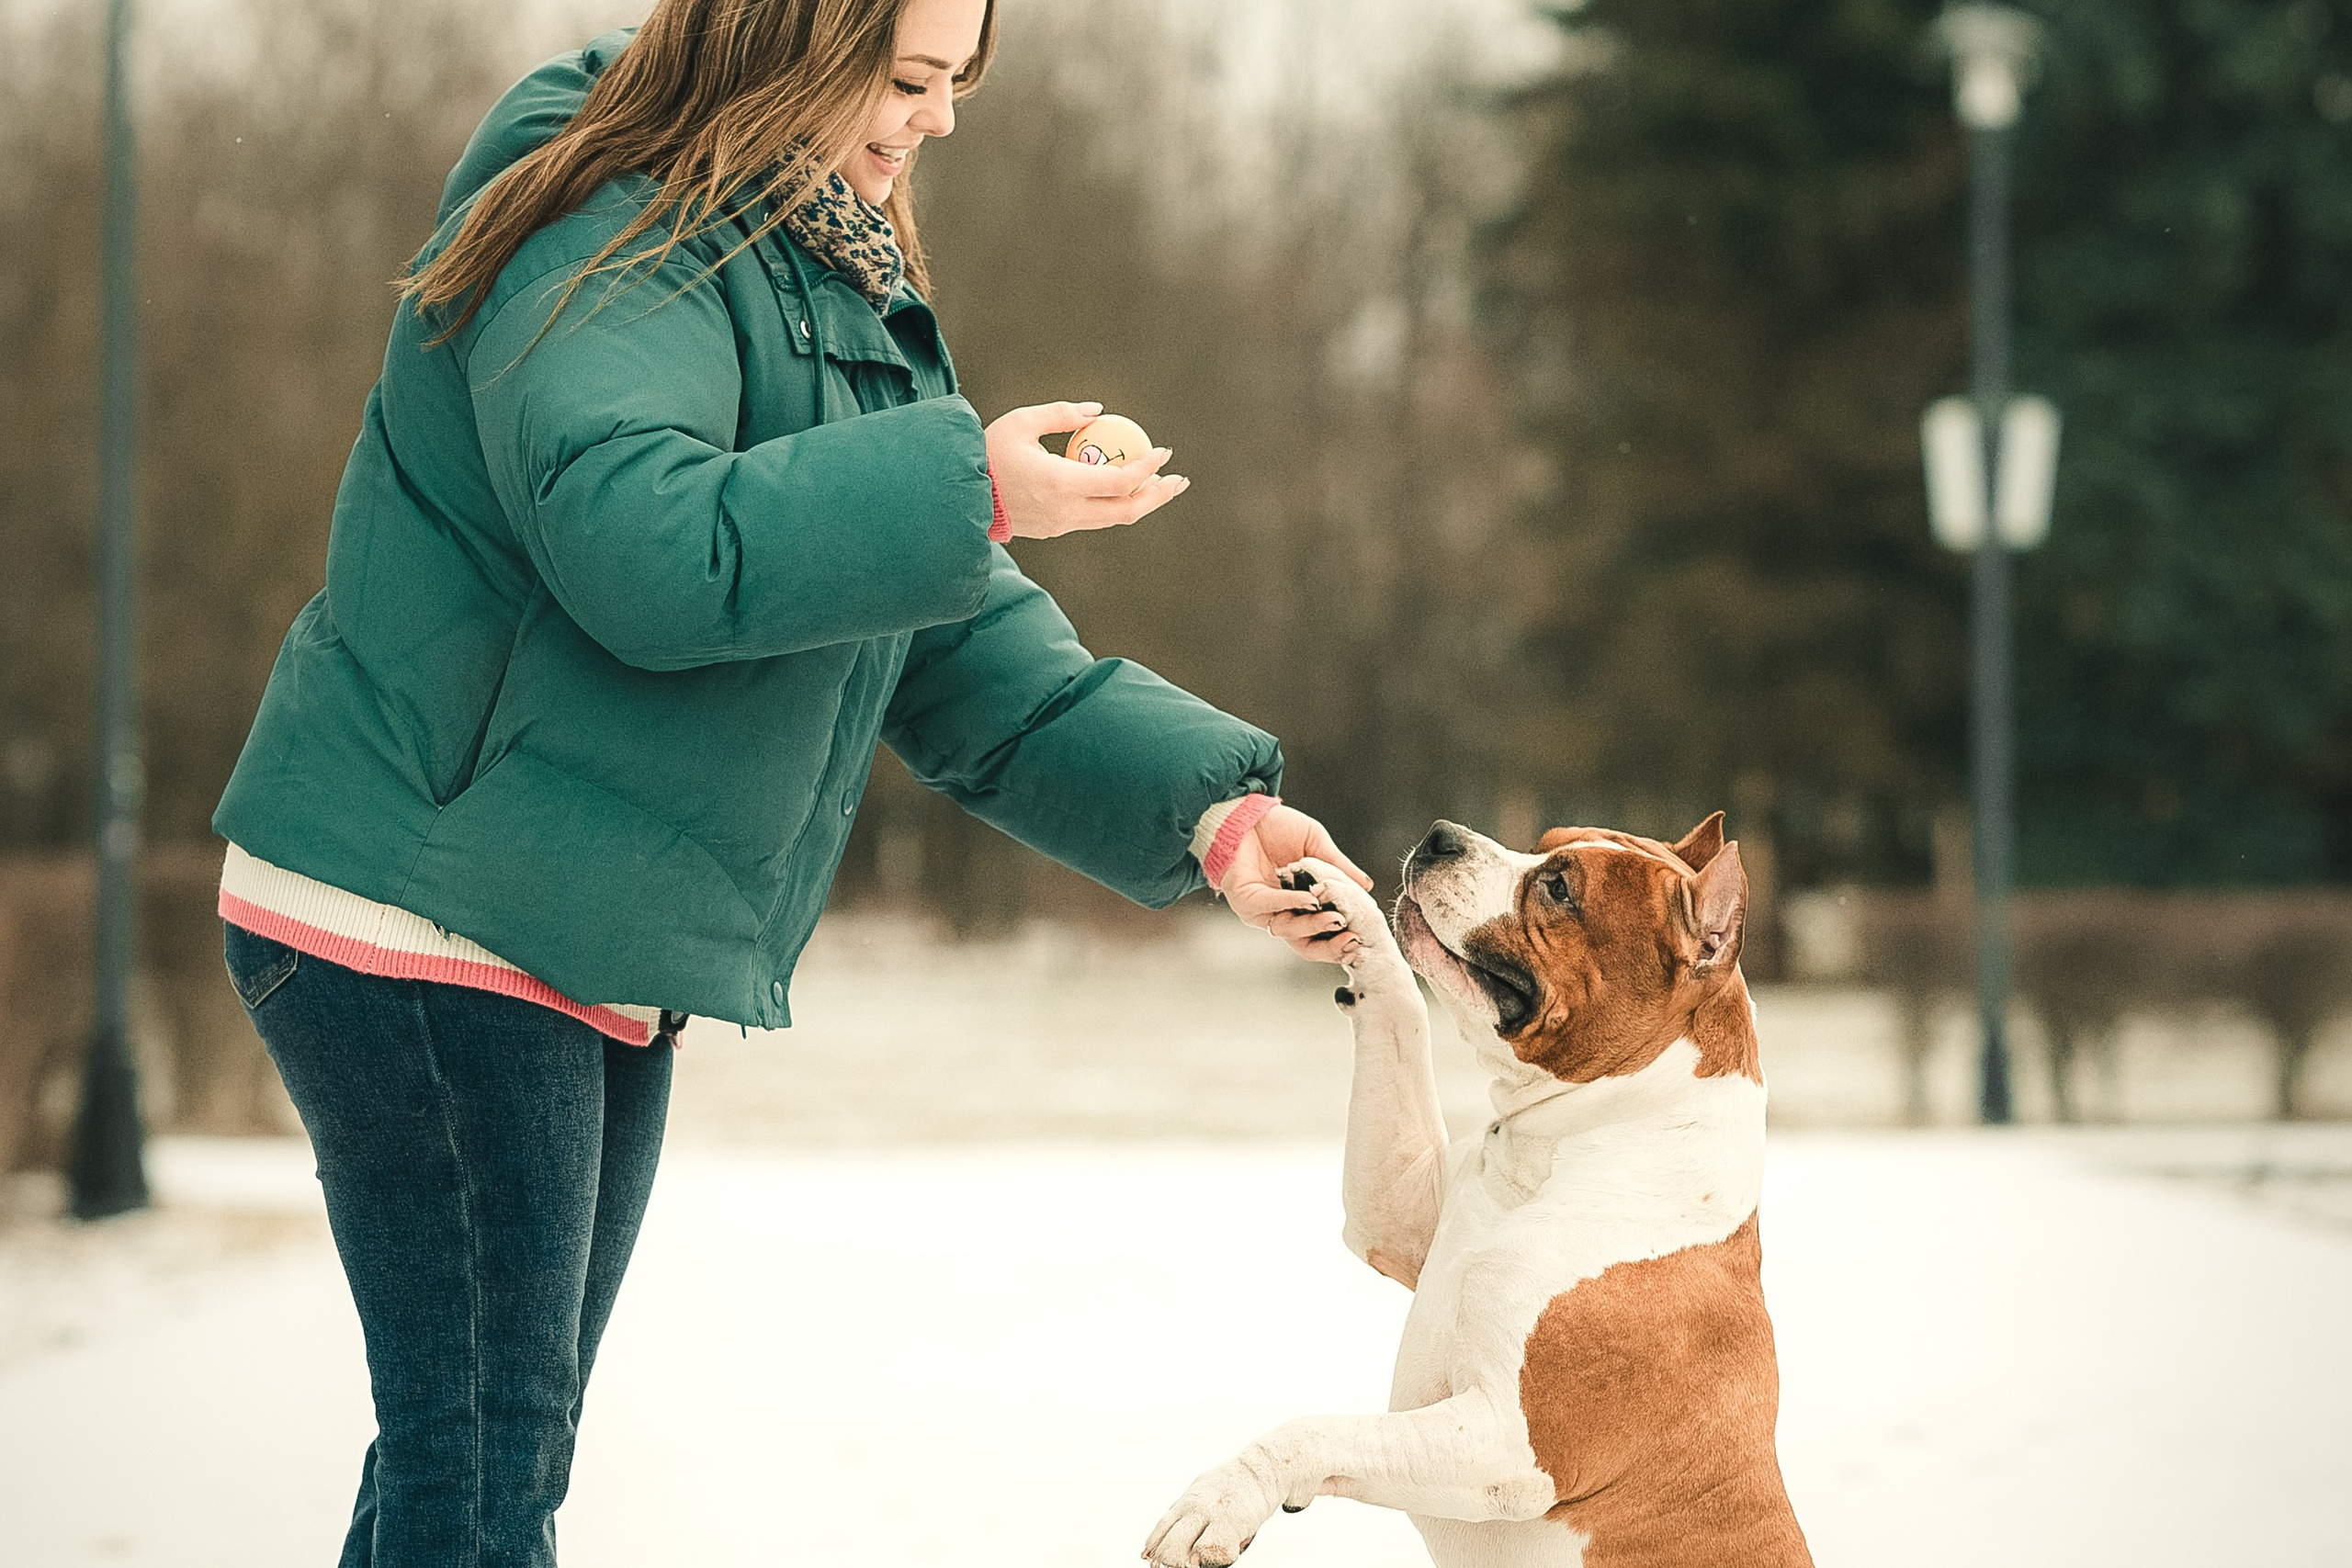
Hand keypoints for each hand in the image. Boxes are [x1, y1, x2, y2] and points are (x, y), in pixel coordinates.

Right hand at [985, 401, 1189, 539]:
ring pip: (1113, 518)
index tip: (1164, 451)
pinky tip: (1120, 488)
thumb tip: (1098, 412)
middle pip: (1127, 510)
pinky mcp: (1053, 530)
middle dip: (1158, 494)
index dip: (1149, 466)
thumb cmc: (986, 453)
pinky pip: (1093, 518)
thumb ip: (1062, 414)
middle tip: (1178, 479)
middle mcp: (1067, 511)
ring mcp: (1061, 525)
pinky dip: (1114, 504)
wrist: (956, 496)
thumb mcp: (1022, 422)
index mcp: (1063, 484)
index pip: (1121, 481)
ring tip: (1158, 485)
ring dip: (1139, 502)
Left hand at [1218, 805, 1375, 962]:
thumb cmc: (1278, 828)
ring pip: (1288, 929)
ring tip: (1334, 918)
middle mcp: (1281, 913)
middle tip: (1351, 939)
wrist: (1246, 812)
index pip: (1322, 933)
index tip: (1361, 937)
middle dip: (1329, 946)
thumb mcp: (1316, 844)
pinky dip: (1291, 903)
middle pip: (1305, 944)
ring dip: (1313, 925)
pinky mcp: (1246, 899)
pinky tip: (1309, 898)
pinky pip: (1270, 906)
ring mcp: (1262, 910)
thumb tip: (1366, 886)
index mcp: (1300, 905)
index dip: (1340, 939)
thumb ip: (1339, 867)